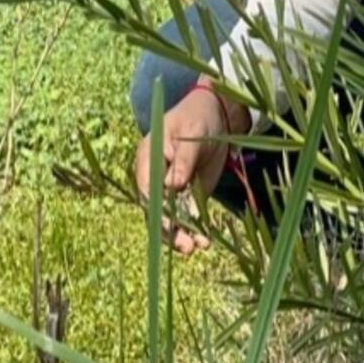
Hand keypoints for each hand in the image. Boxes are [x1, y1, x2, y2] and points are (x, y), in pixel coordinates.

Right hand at [132, 84, 237, 255]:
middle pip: (157, 210)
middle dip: (171, 230)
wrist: (216, 115)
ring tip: (200, 247)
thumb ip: (183, 158)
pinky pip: (190, 215)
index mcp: (148, 159)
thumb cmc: (198, 117)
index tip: (170, 225)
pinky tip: (206, 241)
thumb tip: (171, 185)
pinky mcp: (189, 194)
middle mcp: (156, 178)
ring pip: (173, 217)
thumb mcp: (191, 133)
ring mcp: (172, 188)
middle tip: (187, 246)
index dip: (157, 210)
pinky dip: (196, 228)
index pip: (147, 189)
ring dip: (184, 235)